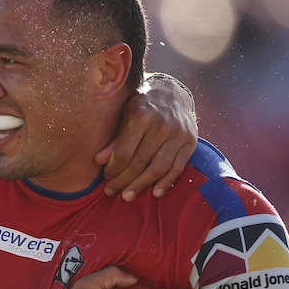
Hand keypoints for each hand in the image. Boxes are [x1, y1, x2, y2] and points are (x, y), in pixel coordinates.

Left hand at [94, 73, 196, 201]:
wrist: (171, 92)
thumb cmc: (141, 105)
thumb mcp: (124, 114)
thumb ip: (114, 138)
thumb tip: (98, 161)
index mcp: (141, 116)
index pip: (124, 153)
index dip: (113, 168)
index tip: (105, 176)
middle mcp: (162, 125)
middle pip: (139, 163)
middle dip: (123, 181)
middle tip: (111, 191)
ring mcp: (178, 134)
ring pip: (158, 168)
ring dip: (141, 185)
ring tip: (127, 196)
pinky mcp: (190, 141)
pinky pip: (178, 167)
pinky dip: (166, 183)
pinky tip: (154, 193)